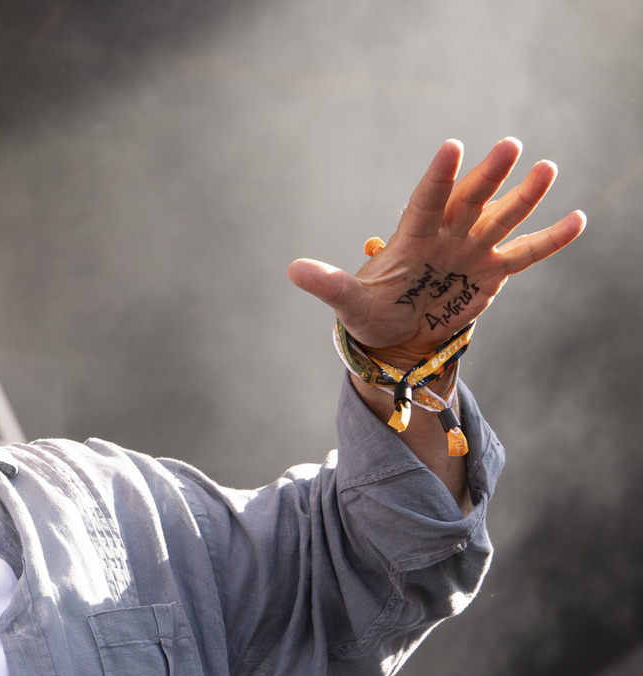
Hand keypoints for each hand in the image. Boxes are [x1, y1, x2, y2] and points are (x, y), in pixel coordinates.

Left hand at [287, 138, 584, 368]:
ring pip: (502, 217)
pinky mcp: (492, 272)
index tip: (452, 147)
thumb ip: (327, 283)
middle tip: (510, 146)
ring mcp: (471, 250)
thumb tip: (291, 270)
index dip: (440, 176)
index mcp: (411, 237)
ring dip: (524, 195)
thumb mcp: (348, 302)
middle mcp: (446, 236)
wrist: (396, 335)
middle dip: (489, 175)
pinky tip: (578, 219)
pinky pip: (526, 253)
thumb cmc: (370, 312)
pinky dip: (550, 239)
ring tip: (546, 167)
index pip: (426, 201)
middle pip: (470, 200)